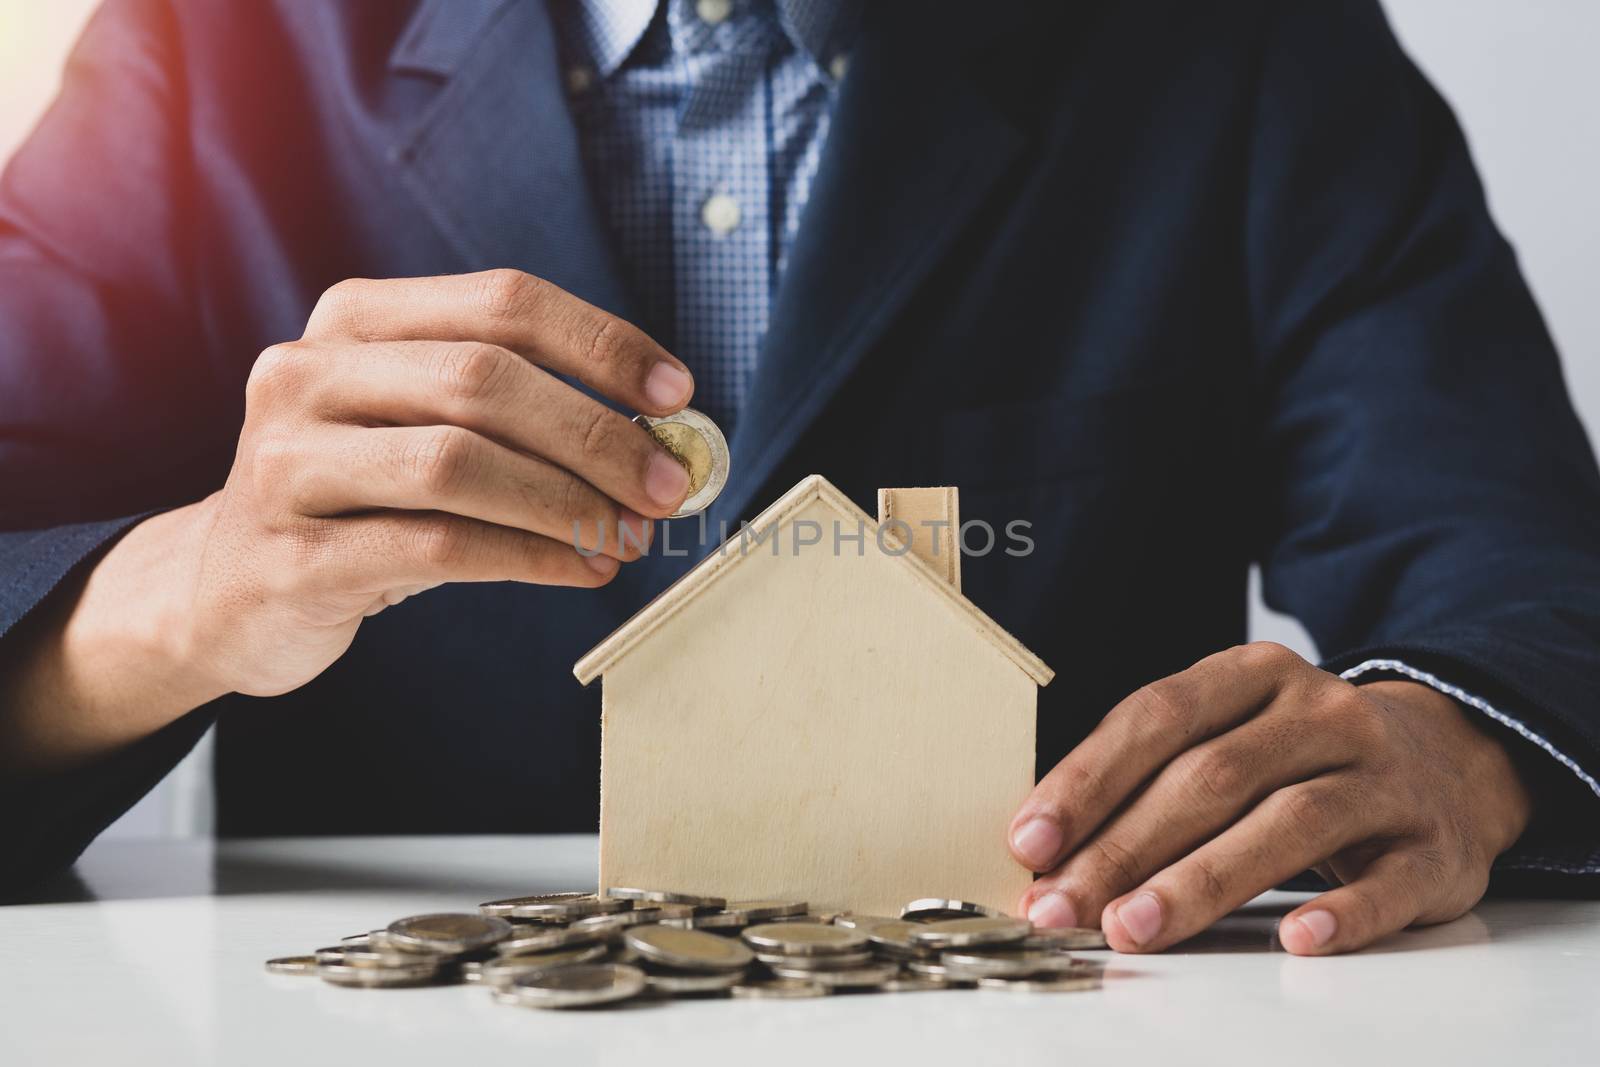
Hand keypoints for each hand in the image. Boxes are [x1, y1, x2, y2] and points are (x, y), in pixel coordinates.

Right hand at [2, 271, 695, 767]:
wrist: (228, 589)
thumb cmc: (361, 499)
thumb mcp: (422, 429)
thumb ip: (520, 417)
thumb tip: (662, 439)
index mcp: (354, 320)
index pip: (500, 302)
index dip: (600, 344)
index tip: (676, 393)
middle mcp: (308, 373)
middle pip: (484, 380)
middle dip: (595, 433)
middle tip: (665, 484)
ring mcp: (290, 464)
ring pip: (456, 463)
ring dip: (567, 502)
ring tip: (629, 534)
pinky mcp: (293, 556)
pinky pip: (436, 548)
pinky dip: (529, 558)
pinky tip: (582, 570)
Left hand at [1008, 642, 1533, 954]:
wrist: (1449, 760)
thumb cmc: (1299, 756)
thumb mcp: (1232, 730)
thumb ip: (1150, 773)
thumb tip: (1045, 849)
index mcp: (1256, 673)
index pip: (1158, 716)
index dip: (1088, 780)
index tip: (1030, 843)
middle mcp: (1322, 712)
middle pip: (1210, 777)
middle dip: (1124, 848)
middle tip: (1062, 907)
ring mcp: (1384, 776)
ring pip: (1287, 824)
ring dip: (1200, 882)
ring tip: (1133, 928)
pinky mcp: (1433, 845)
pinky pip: (1388, 882)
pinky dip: (1342, 911)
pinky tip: (1294, 938)